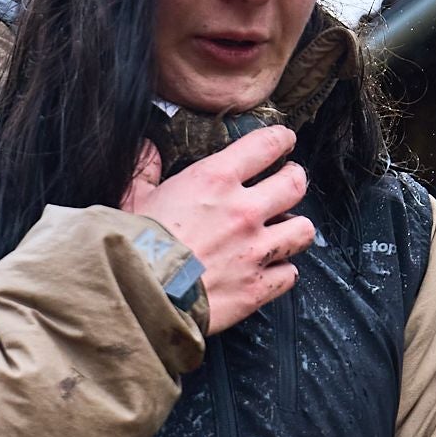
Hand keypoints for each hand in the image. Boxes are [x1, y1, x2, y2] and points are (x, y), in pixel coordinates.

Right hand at [121, 125, 315, 335]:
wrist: (140, 296)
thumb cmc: (135, 246)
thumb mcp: (133, 198)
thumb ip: (146, 170)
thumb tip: (148, 147)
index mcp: (215, 180)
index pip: (266, 146)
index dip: (281, 140)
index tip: (285, 142)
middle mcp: (244, 211)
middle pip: (296, 184)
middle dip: (295, 179)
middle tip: (289, 182)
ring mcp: (255, 251)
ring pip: (303, 230)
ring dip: (295, 228)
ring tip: (285, 230)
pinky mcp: (257, 288)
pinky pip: (289, 275)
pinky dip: (282, 272)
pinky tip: (271, 270)